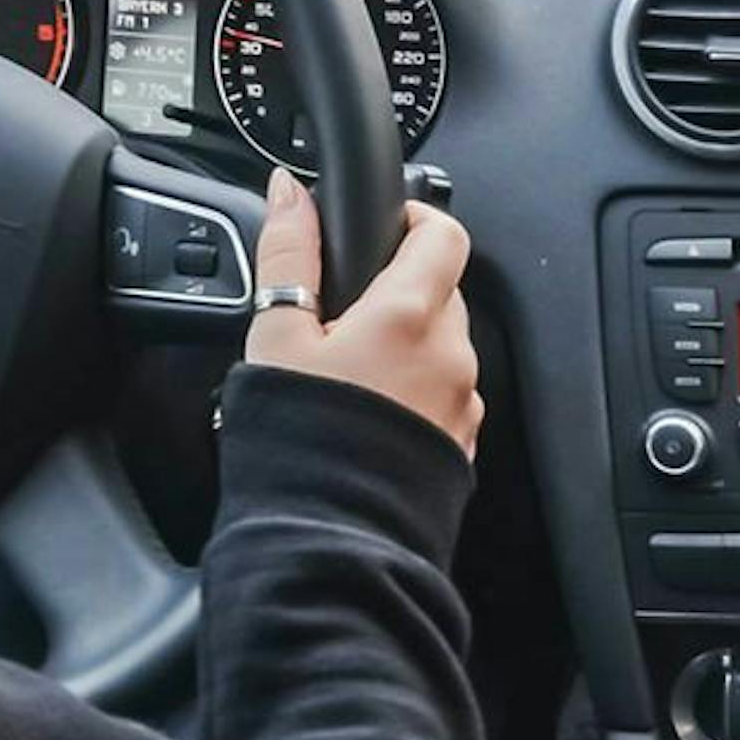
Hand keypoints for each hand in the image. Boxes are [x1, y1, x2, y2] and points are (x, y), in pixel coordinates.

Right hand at [245, 172, 482, 457]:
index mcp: (411, 314)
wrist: (330, 546)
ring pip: (442, 348)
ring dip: (406, 347)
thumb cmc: (302, 444)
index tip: (383, 228)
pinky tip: (367, 416)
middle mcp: (453, 352)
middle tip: (343, 316)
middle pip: (441, 292)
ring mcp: (463, 402)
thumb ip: (288, 255)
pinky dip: (412, 393)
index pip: (444, 232)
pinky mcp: (462, 443)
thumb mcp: (276, 338)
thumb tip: (289, 194)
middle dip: (399, 292)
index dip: (414, 219)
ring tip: (346, 376)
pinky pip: (443, 396)